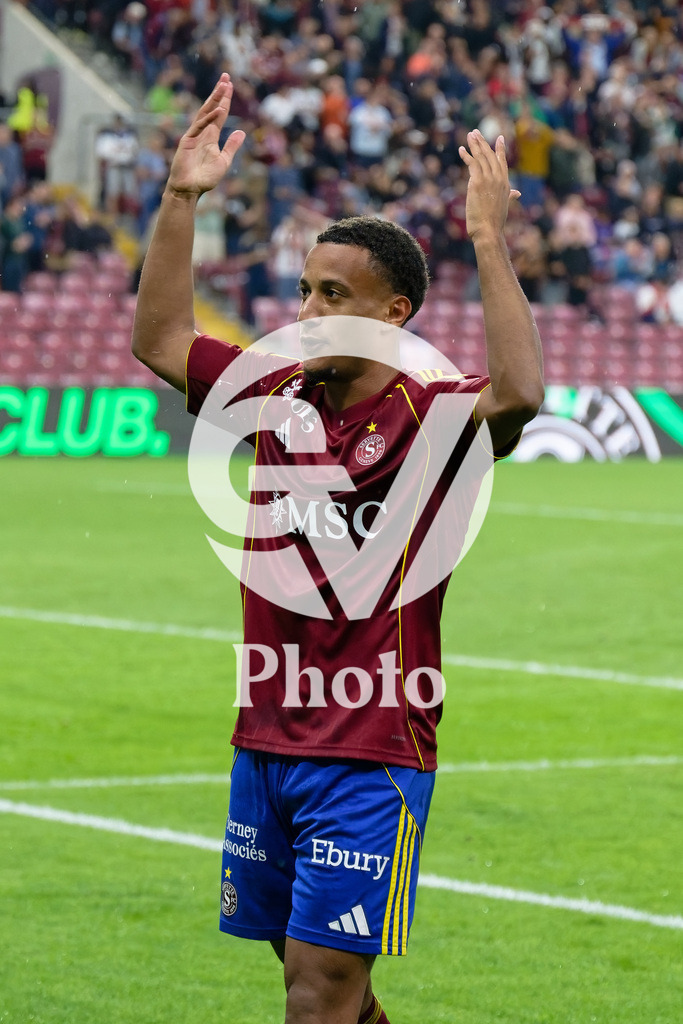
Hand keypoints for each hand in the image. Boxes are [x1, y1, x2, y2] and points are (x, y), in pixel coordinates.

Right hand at [167, 73, 245, 195]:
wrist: (189, 189)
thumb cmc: (205, 178)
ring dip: (215, 98)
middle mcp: (203, 132)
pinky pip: (200, 126)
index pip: (220, 114)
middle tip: (226, 77)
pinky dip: (210, 118)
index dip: (225, 100)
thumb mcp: (224, 161)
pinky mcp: (187, 140)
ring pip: (205, 112)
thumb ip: (232, 146)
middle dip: (219, 92)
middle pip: (212, 107)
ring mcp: (194, 134)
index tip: (230, 85)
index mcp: (211, 136)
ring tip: (224, 85)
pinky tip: (219, 109)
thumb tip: (241, 131)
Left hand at [458, 130, 519, 241]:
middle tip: (476, 132)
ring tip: (469, 135)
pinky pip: (471, 164)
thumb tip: (517, 193)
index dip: (500, 149)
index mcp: (505, 184)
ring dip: (474, 144)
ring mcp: (488, 180)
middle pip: (490, 155)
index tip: (499, 138)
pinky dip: (466, 156)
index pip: (502, 162)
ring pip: (480, 157)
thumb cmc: (495, 222)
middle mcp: (498, 179)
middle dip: (483, 142)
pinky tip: (461, 149)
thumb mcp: (504, 206)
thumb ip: (510, 196)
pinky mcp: (477, 183)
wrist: (489, 230)